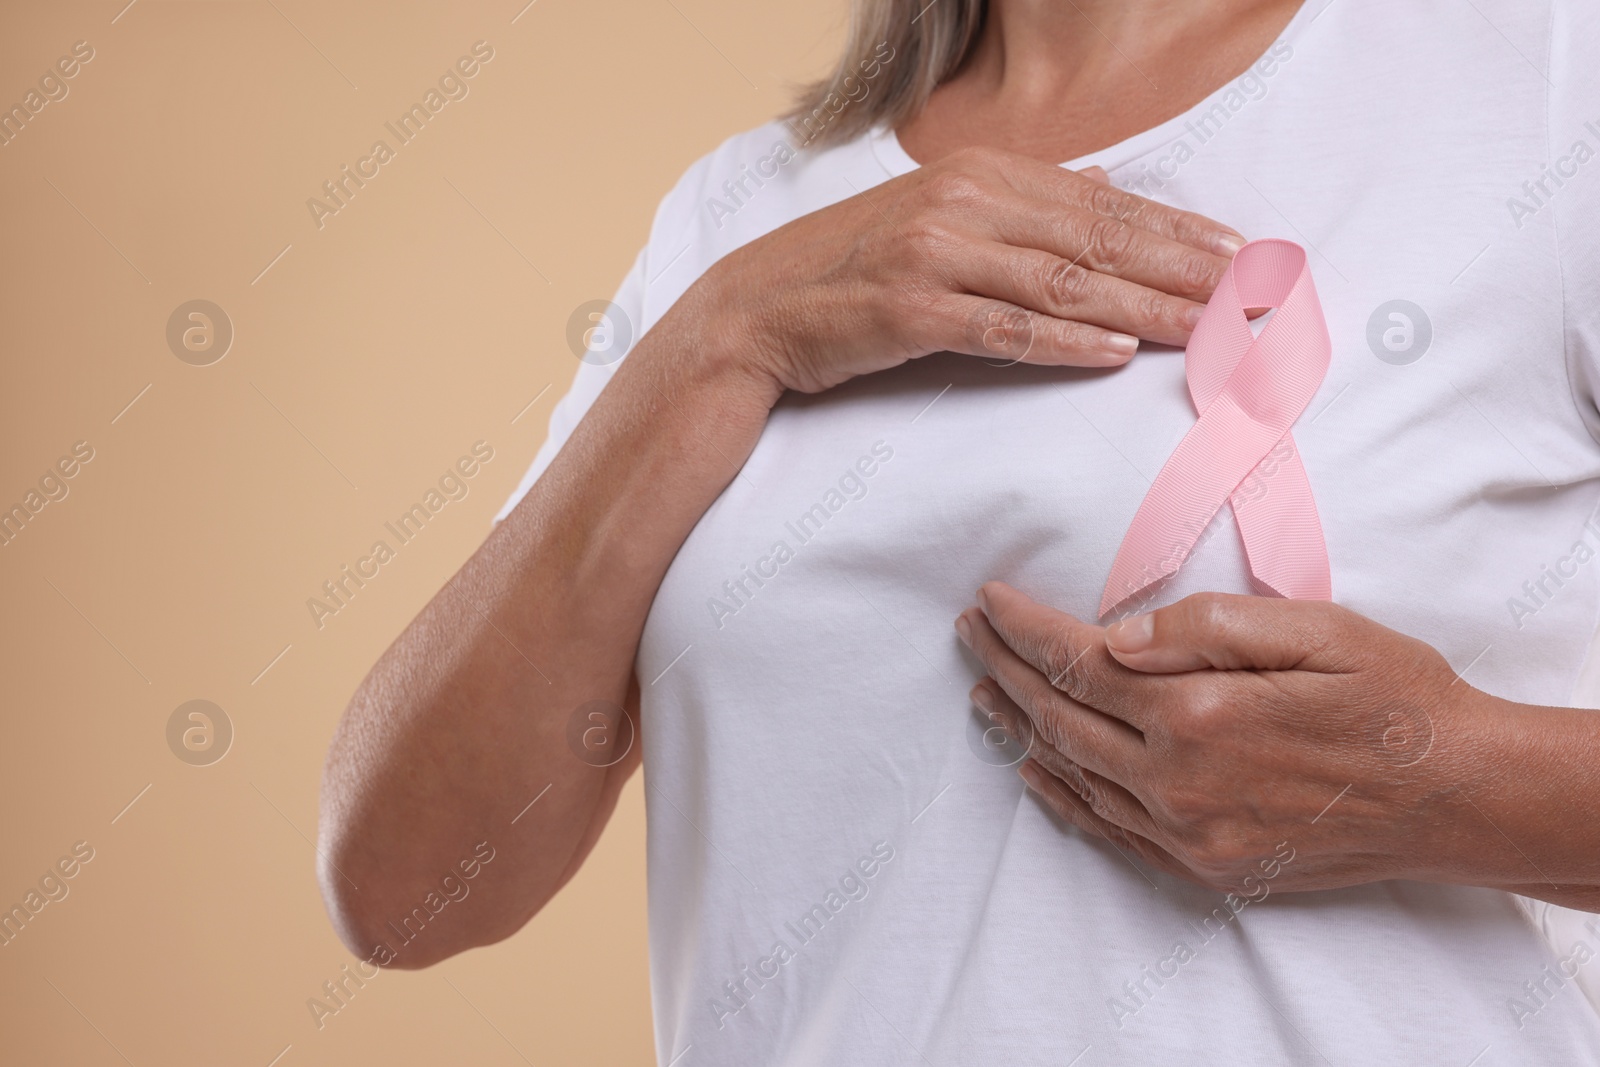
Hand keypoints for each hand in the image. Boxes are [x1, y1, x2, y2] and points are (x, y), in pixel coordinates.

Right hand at [695, 146, 1245, 394]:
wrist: (755, 309)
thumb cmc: (850, 268)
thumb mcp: (936, 218)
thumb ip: (1019, 206)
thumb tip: (1103, 189)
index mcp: (978, 173)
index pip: (1098, 201)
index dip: (1172, 227)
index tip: (1233, 252)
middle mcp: (963, 202)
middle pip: (1094, 238)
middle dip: (1177, 267)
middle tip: (1244, 295)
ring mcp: (935, 254)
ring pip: (1062, 282)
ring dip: (1141, 306)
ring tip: (1204, 328)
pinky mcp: (909, 309)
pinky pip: (1002, 328)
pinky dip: (1062, 340)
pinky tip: (1113, 352)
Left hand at [954, 583, 1516, 897]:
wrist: (1458, 797)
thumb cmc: (1393, 699)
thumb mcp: (1314, 630)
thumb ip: (1203, 629)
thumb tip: (1113, 636)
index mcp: (1199, 711)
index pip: (1076, 661)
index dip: (1024, 627)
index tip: (989, 599)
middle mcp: (1179, 781)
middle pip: (1059, 718)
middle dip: (1004, 668)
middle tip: (969, 633)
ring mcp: (1189, 834)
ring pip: (1074, 775)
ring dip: (1021, 727)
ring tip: (985, 688)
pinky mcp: (1206, 868)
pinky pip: (1109, 830)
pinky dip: (1062, 797)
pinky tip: (1035, 770)